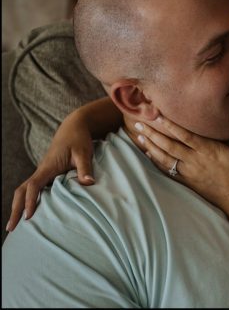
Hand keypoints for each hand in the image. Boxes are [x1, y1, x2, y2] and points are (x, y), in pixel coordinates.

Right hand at [7, 112, 94, 231]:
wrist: (73, 128)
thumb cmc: (79, 140)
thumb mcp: (84, 153)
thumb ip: (85, 167)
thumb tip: (88, 182)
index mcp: (48, 167)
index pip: (34, 185)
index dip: (30, 201)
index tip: (29, 216)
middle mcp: (41, 171)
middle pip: (21, 191)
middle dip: (15, 209)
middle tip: (11, 229)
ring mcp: (43, 172)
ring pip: (24, 190)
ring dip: (18, 206)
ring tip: (15, 225)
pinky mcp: (47, 174)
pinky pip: (32, 189)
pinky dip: (26, 200)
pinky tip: (29, 212)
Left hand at [135, 114, 228, 213]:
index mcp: (209, 151)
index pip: (185, 135)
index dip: (170, 125)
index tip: (157, 115)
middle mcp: (196, 161)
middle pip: (169, 146)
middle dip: (152, 134)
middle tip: (138, 124)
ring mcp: (190, 173)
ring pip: (165, 158)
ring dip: (151, 147)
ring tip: (139, 136)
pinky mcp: (189, 182)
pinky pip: (169, 170)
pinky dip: (157, 162)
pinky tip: (149, 154)